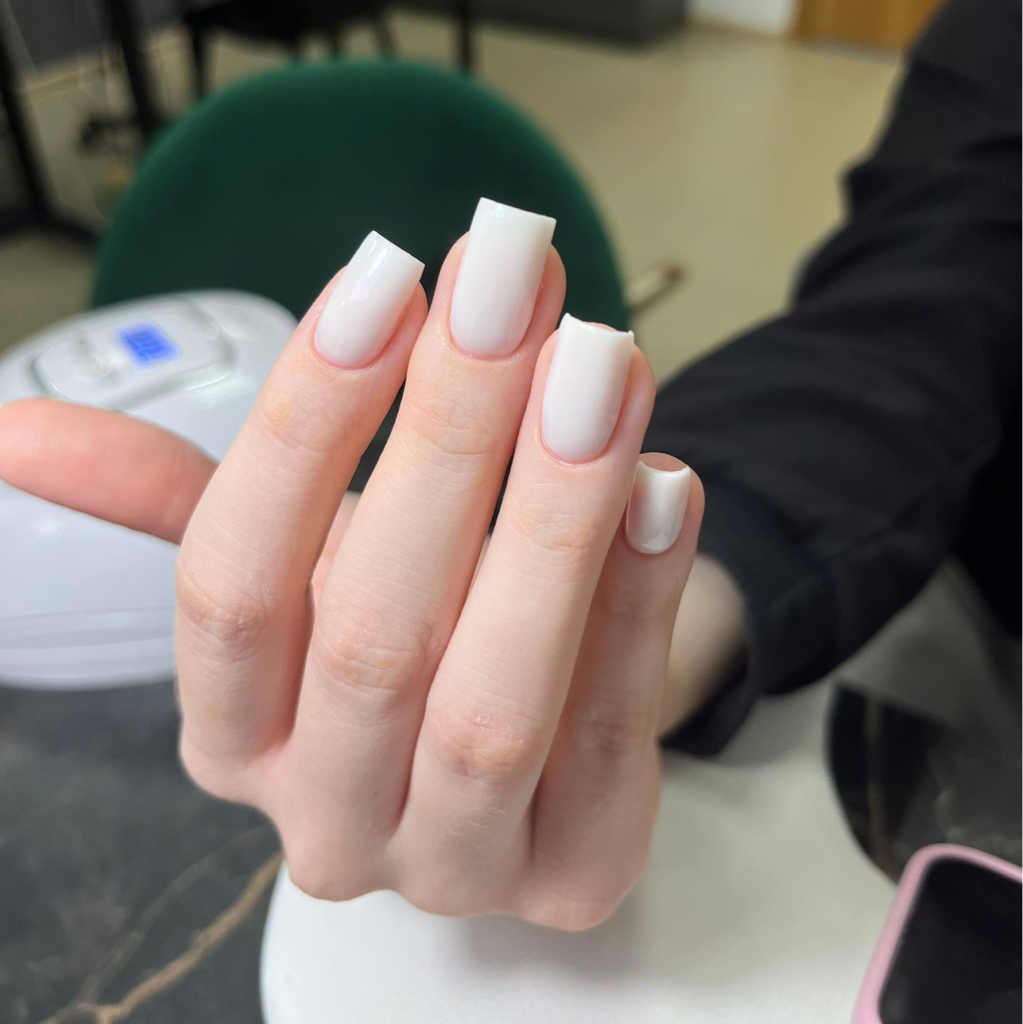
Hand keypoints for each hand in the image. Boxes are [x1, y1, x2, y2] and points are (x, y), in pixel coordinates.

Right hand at [0, 206, 719, 929]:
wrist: (524, 731)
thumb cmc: (402, 625)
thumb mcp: (296, 569)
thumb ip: (186, 502)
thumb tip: (23, 435)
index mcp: (232, 733)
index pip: (228, 584)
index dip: (301, 426)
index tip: (383, 281)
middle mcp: (325, 813)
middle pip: (369, 632)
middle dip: (448, 441)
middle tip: (512, 287)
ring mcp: (451, 861)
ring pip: (491, 703)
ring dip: (554, 521)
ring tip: (602, 364)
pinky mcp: (572, 871)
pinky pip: (609, 736)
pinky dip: (639, 600)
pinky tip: (666, 483)